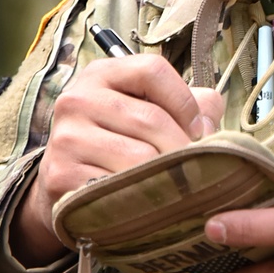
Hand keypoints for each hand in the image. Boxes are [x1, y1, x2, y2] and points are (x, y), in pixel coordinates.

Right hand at [14, 56, 224, 265]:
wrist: (67, 184)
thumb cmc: (120, 142)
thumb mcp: (148, 110)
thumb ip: (191, 105)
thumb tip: (211, 123)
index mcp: (102, 74)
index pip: (152, 70)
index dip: (185, 101)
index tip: (198, 129)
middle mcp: (77, 99)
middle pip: (151, 118)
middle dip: (182, 148)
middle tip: (195, 168)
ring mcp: (66, 138)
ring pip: (140, 157)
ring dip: (166, 176)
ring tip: (173, 185)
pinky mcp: (61, 175)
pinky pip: (119, 188)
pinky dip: (141, 199)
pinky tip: (146, 202)